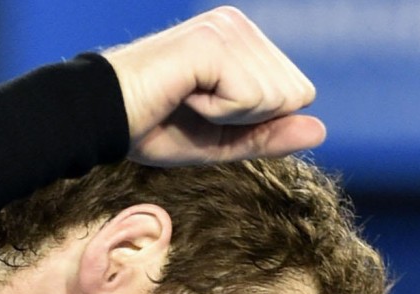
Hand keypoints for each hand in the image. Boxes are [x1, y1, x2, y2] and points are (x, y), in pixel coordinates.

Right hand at [103, 6, 325, 165]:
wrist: (99, 120)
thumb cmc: (150, 127)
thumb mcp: (220, 140)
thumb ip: (268, 135)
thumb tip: (320, 130)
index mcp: (243, 41)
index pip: (295, 93)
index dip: (252, 121)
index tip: (204, 110)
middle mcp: (238, 26)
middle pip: (292, 95)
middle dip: (245, 119)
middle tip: (194, 108)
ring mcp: (227, 29)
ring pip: (275, 98)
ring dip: (228, 117)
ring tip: (185, 100)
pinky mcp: (213, 43)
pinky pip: (251, 99)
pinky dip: (217, 114)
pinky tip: (183, 97)